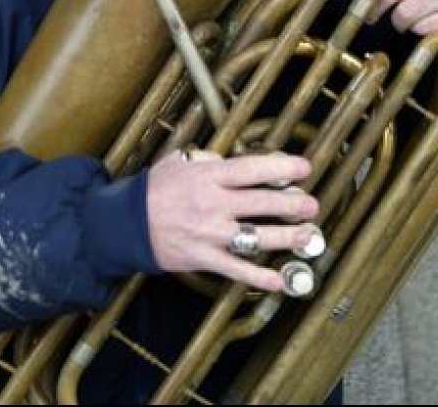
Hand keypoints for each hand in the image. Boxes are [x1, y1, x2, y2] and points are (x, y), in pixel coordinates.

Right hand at [146, 149, 318, 291]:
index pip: (252, 169)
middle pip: (261, 203)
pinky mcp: (204, 258)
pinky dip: (259, 276)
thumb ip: (207, 158)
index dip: (282, 168)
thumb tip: (231, 159)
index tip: (304, 168)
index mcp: (208, 177)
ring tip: (308, 236)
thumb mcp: (178, 161)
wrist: (125, 223)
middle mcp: (213, 205)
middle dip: (292, 204)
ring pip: (256, 237)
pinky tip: (279, 280)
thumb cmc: (153, 189)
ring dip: (286, 238)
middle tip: (312, 205)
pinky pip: (236, 269)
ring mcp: (210, 234)